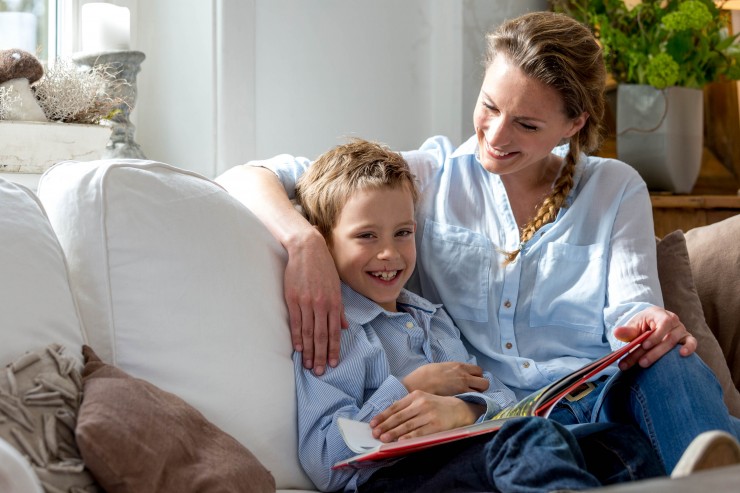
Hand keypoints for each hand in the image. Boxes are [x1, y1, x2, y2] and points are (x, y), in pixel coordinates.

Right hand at [284, 229, 347, 374]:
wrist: (307, 249)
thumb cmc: (323, 267)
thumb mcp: (336, 287)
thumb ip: (340, 309)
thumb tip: (345, 327)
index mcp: (334, 302)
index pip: (335, 331)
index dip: (334, 349)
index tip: (333, 363)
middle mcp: (322, 305)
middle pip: (321, 336)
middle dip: (321, 355)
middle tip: (320, 372)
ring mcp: (306, 302)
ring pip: (308, 332)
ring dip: (309, 351)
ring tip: (309, 365)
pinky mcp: (293, 299)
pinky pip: (295, 322)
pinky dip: (297, 337)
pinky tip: (298, 349)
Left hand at [369, 391, 482, 441]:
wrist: (459, 408)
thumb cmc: (436, 406)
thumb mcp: (422, 400)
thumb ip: (407, 406)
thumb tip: (388, 417)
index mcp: (415, 395)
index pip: (395, 407)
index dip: (383, 416)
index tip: (373, 423)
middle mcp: (421, 403)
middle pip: (399, 416)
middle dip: (385, 426)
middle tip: (375, 433)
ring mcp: (429, 414)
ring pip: (407, 425)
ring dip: (394, 433)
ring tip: (383, 439)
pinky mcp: (436, 425)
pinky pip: (420, 432)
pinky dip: (409, 437)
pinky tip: (400, 441)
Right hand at [402, 362, 488, 395]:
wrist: (417, 384)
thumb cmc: (424, 375)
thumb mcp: (441, 367)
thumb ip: (452, 370)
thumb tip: (455, 374)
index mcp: (459, 367)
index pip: (479, 371)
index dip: (477, 376)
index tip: (472, 381)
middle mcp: (464, 377)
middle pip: (485, 382)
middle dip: (481, 387)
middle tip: (472, 390)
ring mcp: (463, 388)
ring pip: (481, 393)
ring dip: (477, 395)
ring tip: (468, 398)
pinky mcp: (459, 398)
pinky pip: (472, 401)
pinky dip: (470, 402)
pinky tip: (463, 403)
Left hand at [614, 306, 696, 369]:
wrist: (651, 324)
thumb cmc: (642, 325)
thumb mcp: (634, 326)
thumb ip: (626, 331)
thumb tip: (616, 333)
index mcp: (659, 314)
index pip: (661, 324)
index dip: (654, 336)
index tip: (643, 346)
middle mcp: (673, 321)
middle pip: (666, 337)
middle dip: (652, 352)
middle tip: (641, 363)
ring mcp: (681, 330)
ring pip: (675, 342)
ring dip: (661, 354)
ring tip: (646, 363)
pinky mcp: (687, 338)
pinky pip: (692, 343)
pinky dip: (689, 348)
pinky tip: (683, 355)